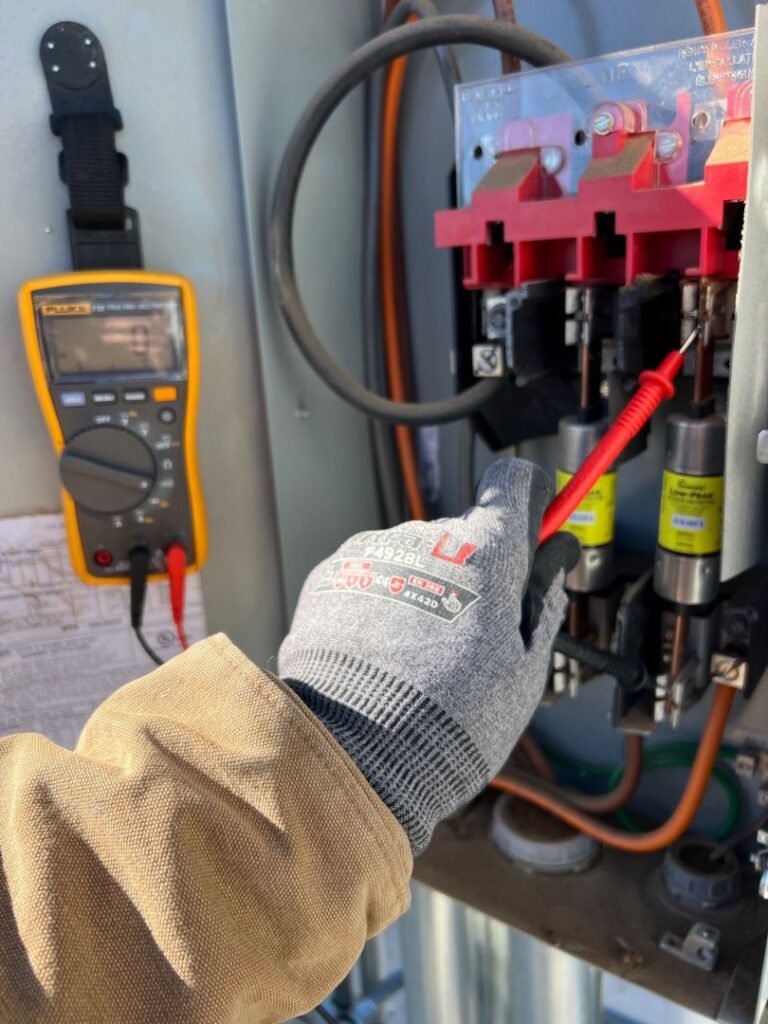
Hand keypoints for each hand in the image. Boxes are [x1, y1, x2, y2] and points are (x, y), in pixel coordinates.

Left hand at [279, 458, 577, 851]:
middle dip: (475, 571)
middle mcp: (426, 537)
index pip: (513, 483)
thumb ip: (542, 600)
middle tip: (472, 637)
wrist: (356, 751)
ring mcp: (373, 552)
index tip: (531, 524)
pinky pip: (373, 576)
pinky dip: (383, 603)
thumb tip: (557, 557)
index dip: (528, 500)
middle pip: (464, 534)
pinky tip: (384, 655)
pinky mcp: (331, 575)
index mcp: (484, 552)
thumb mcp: (523, 668)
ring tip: (418, 658)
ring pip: (416, 557)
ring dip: (424, 588)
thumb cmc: (450, 719)